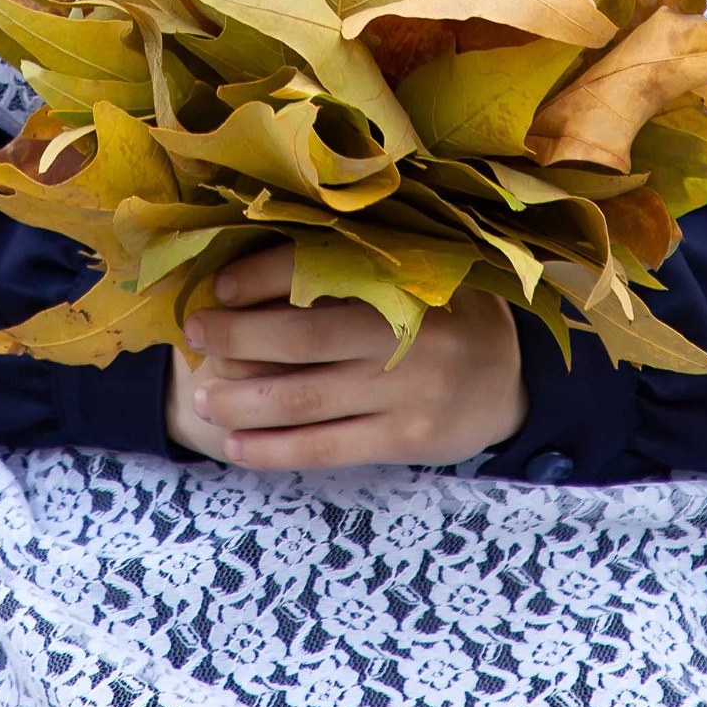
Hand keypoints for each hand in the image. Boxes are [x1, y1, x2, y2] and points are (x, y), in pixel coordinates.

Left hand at [167, 246, 526, 470]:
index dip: (264, 276)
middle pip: (303, 337)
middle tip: (194, 332)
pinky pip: (328, 446)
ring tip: (204, 396)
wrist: (512, 382)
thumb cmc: (448, 315)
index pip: (322, 271)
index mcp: (409, 279)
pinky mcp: (407, 439)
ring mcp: (408, 392)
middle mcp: (408, 334)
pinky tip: (238, 444)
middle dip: (238, 336)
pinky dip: (277, 448)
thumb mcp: (423, 270)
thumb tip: (263, 257)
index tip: (219, 285)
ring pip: (306, 399)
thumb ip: (362, 263)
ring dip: (244, 399)